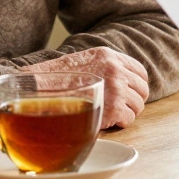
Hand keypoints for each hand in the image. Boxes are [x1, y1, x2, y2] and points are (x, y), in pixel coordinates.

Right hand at [23, 47, 149, 128]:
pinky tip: (106, 122)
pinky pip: (129, 118)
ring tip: (110, 115)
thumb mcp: (80, 61)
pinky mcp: (114, 107)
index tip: (131, 93)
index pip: (139, 70)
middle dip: (134, 101)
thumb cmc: (53, 79)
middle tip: (122, 108)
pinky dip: (120, 123)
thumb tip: (113, 80)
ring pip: (138, 105)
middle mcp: (116, 69)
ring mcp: (117, 88)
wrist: (37, 90)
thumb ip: (101, 67)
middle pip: (142, 89)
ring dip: (126, 113)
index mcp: (108, 55)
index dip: (137, 84)